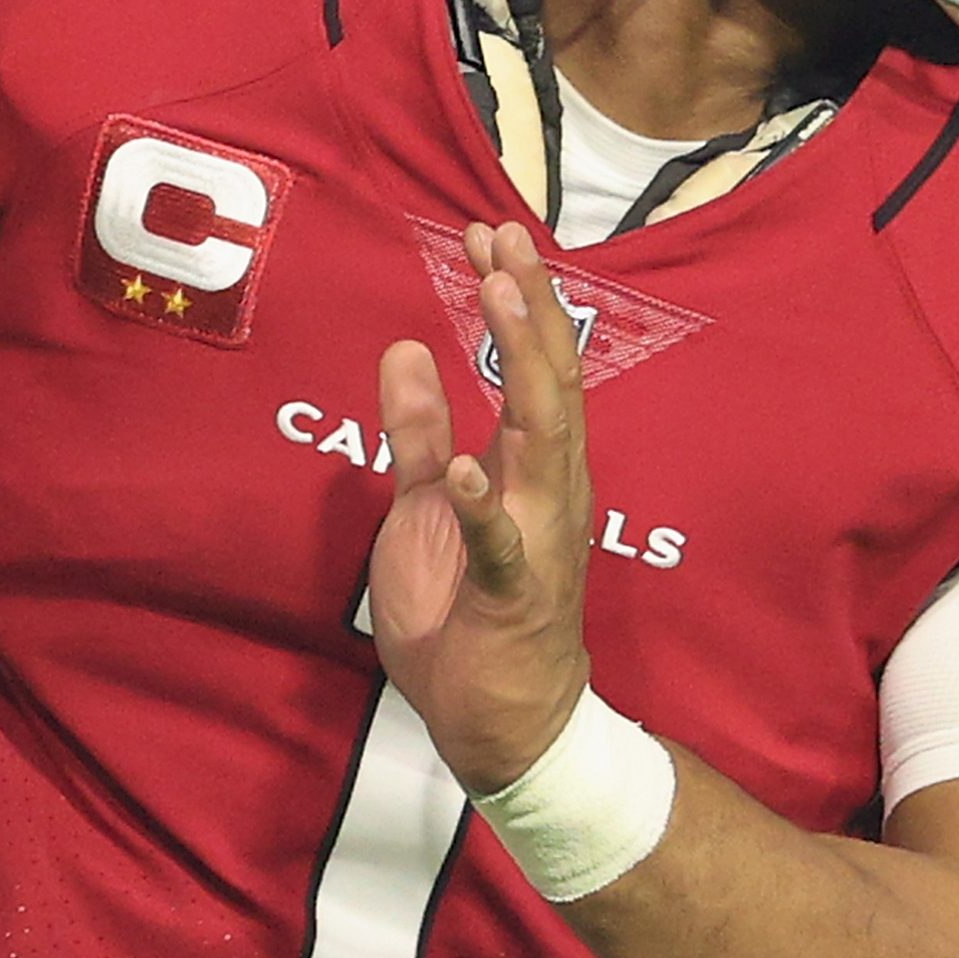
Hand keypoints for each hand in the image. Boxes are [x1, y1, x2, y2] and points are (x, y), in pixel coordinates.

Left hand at [370, 220, 595, 792]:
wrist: (501, 722)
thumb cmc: (467, 612)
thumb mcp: (425, 507)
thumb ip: (419, 432)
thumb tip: (406, 349)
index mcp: (528, 467)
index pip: (532, 366)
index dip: (514, 299)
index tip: (488, 235)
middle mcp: (549, 490)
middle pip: (551, 381)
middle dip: (528, 307)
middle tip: (504, 237)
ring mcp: (539, 539)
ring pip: (545, 439)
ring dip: (524, 367)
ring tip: (498, 300)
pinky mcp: (516, 595)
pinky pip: (505, 544)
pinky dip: (488, 503)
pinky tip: (470, 464)